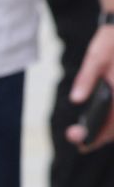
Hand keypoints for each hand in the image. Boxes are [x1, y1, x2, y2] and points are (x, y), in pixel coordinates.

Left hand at [65, 24, 113, 151]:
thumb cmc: (111, 42)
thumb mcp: (95, 58)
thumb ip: (86, 79)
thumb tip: (76, 100)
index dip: (99, 136)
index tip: (82, 144)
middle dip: (102, 136)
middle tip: (81, 144)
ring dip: (109, 130)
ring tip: (87, 135)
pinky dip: (113, 120)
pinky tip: (101, 122)